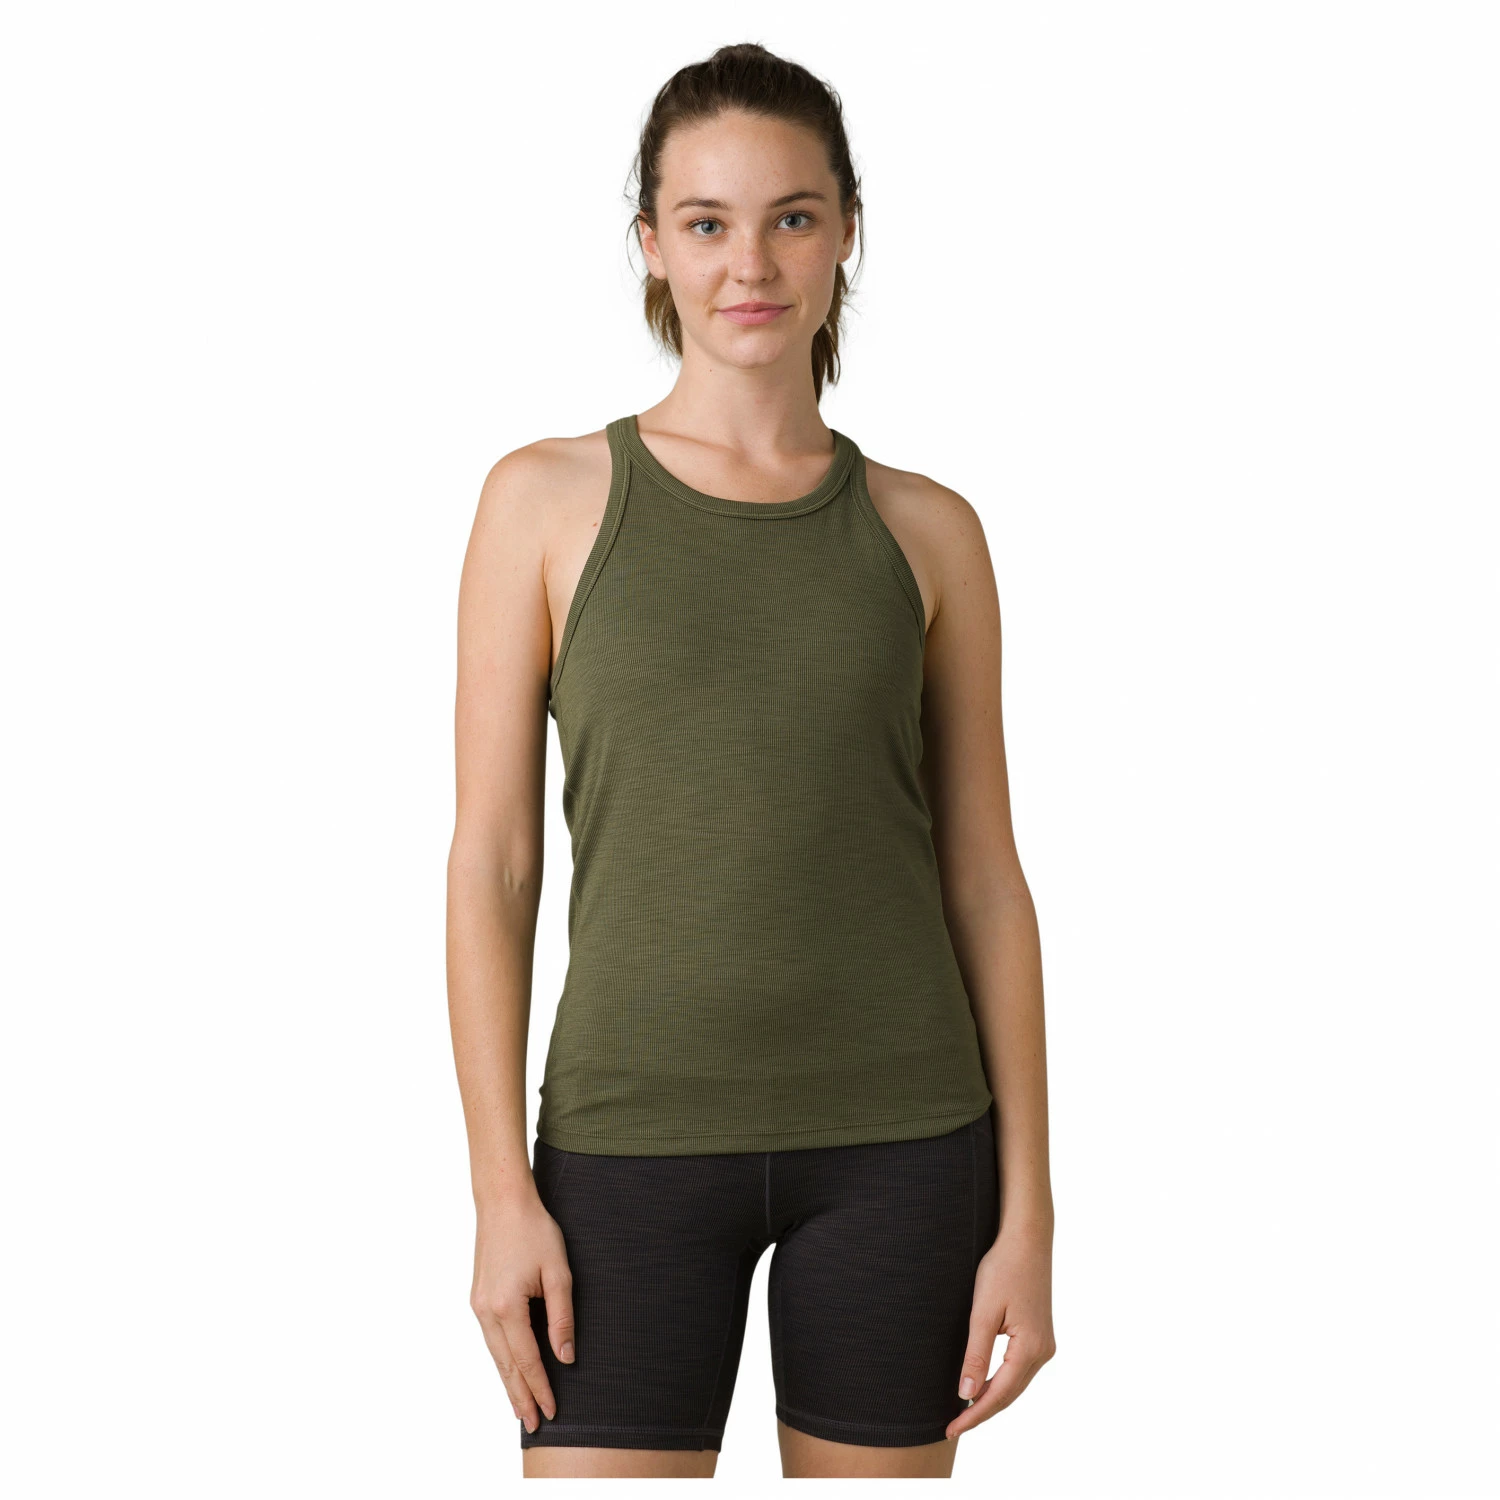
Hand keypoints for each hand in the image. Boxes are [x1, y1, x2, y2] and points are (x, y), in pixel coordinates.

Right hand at [469, 1192, 575, 1433]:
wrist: (503, 1203)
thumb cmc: (535, 1232)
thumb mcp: (558, 1272)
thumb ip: (562, 1317)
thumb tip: (566, 1356)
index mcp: (506, 1307)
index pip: (527, 1360)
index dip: (541, 1387)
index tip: (551, 1411)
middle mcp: (486, 1311)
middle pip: (505, 1365)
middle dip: (520, 1396)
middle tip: (533, 1425)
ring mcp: (478, 1305)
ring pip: (495, 1355)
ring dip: (508, 1382)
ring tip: (520, 1406)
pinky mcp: (478, 1298)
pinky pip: (490, 1339)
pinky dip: (501, 1359)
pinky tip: (509, 1370)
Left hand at [945, 1221, 1055, 1439]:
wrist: (1027, 1238)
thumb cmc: (1003, 1268)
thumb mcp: (983, 1312)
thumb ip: (976, 1354)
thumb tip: (966, 1394)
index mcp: (1031, 1349)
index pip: (999, 1395)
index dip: (974, 1415)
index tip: (952, 1429)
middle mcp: (1044, 1352)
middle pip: (1009, 1394)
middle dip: (981, 1412)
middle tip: (952, 1427)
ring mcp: (1044, 1345)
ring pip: (1015, 1384)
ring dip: (991, 1398)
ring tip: (963, 1413)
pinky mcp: (1039, 1336)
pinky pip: (1018, 1370)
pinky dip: (1000, 1382)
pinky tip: (982, 1386)